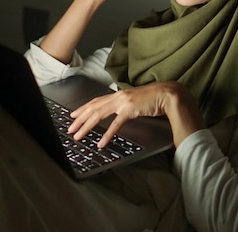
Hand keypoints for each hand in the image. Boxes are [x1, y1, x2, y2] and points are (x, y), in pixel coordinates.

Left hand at [67, 81, 204, 148]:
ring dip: (86, 126)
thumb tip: (119, 113)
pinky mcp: (130, 109)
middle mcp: (118, 96)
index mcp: (119, 94)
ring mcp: (123, 102)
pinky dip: (106, 135)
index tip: (73, 115)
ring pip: (98, 114)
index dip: (83, 108)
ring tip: (78, 136)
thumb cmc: (155, 99)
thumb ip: (126, 105)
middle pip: (93, 108)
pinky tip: (101, 143)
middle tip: (70, 129)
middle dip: (79, 119)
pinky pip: (115, 124)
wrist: (168, 95)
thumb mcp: (136, 101)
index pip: (96, 101)